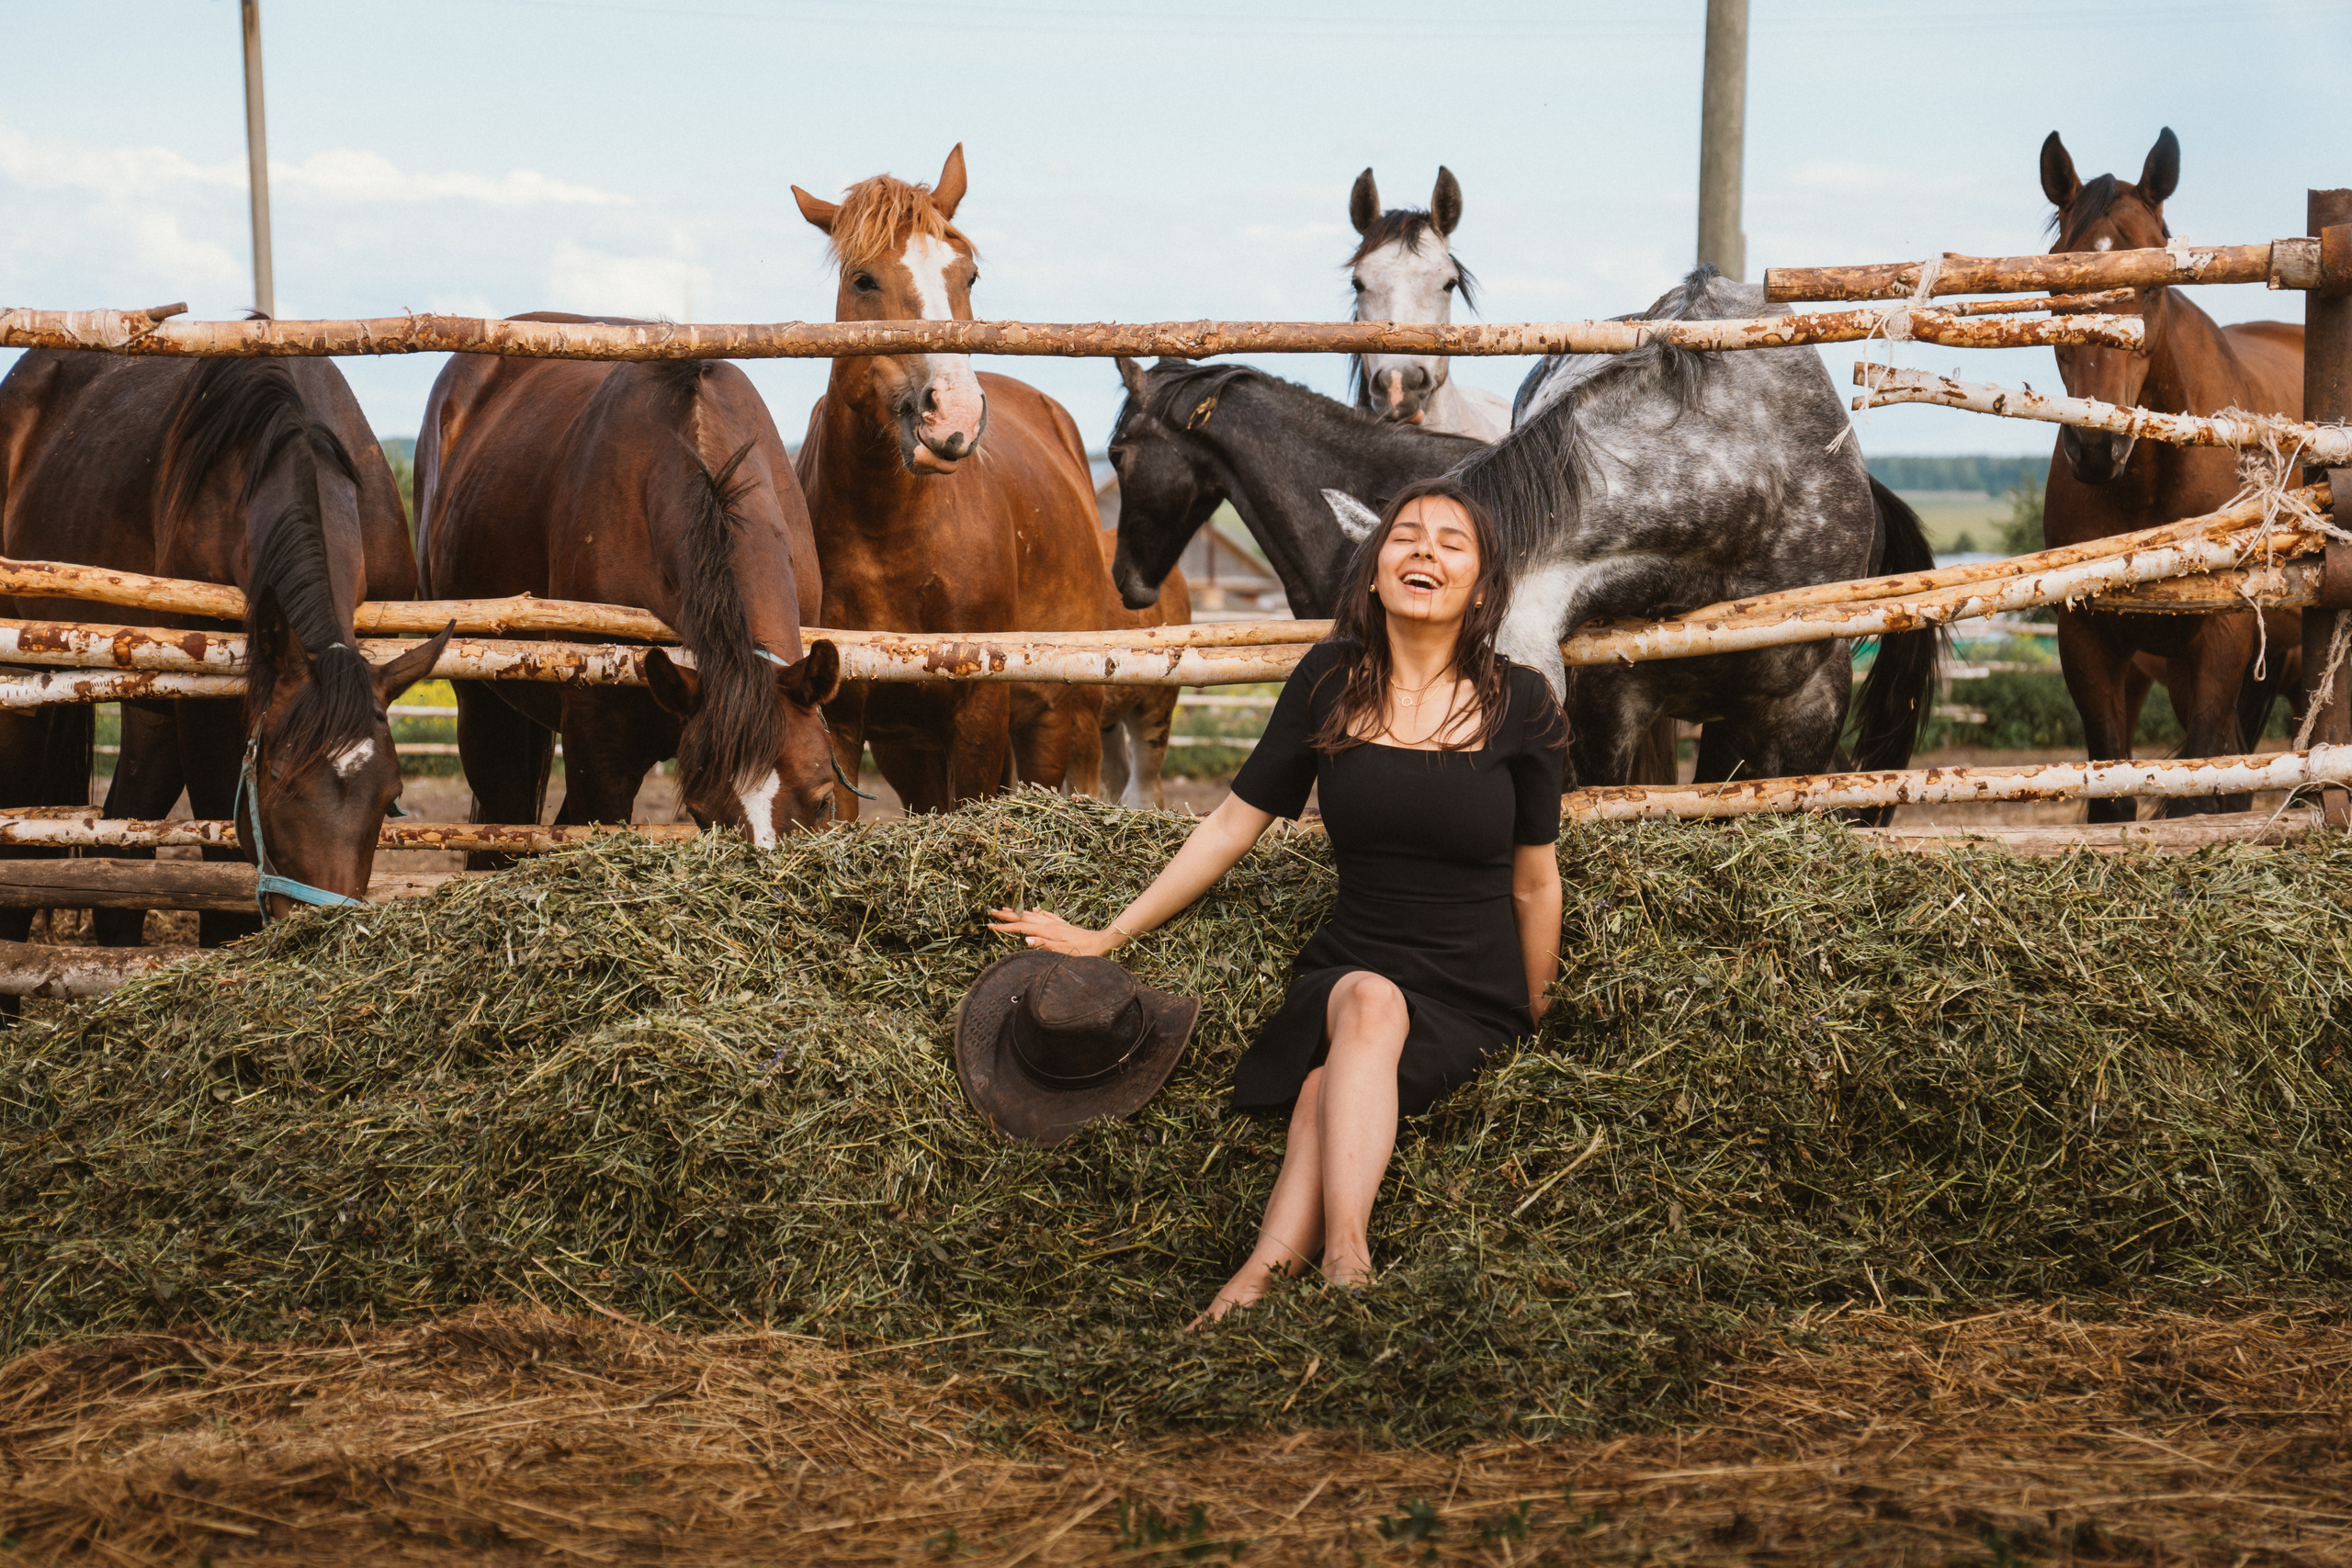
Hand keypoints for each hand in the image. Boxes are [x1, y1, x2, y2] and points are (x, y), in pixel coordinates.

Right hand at [986, 906, 1122, 956]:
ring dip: (1018, 912)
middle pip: (1024, 918)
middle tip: (991, 912)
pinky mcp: (1063, 924)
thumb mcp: (1064, 952)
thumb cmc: (1084, 952)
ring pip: (1033, 915)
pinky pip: (1046, 916)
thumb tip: (1025, 940)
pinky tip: (1033, 909)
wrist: (1102, 942)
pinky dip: (1036, 912)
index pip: (1021, 928)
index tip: (990, 926)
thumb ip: (1044, 945)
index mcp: (1047, 932)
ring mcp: (1057, 923)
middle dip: (1007, 916)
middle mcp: (1050, 924)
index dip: (1005, 927)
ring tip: (1006, 909)